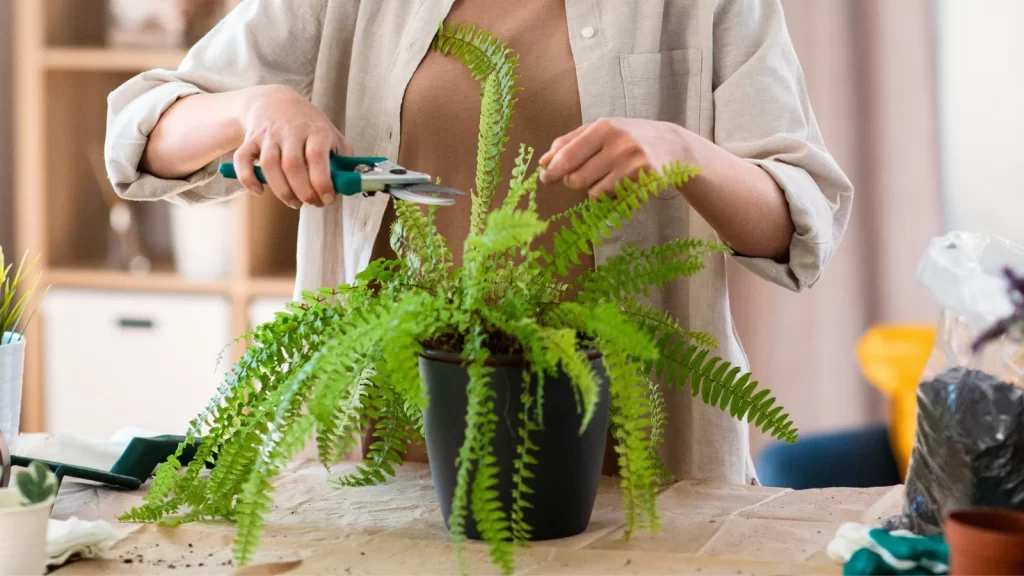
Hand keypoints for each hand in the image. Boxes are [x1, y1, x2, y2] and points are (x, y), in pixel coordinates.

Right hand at [234, 85, 351, 208]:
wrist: (274, 102)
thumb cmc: (308, 125)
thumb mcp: (331, 134)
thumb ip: (343, 158)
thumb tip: (351, 185)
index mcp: (316, 130)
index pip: (317, 156)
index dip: (322, 182)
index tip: (328, 199)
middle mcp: (291, 131)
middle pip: (292, 165)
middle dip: (303, 191)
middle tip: (311, 203)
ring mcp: (269, 135)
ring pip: (270, 165)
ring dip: (281, 190)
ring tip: (293, 202)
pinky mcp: (250, 139)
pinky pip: (243, 159)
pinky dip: (248, 178)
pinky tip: (259, 191)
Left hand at [539, 118, 694, 197]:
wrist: (672, 145)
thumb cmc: (628, 137)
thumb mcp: (600, 130)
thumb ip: (569, 142)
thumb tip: (543, 162)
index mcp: (603, 128)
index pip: (566, 156)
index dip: (551, 171)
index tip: (545, 177)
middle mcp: (618, 145)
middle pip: (575, 179)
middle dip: (572, 181)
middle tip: (581, 175)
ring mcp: (632, 165)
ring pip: (593, 193)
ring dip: (594, 188)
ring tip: (608, 175)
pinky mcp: (643, 183)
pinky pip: (612, 199)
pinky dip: (611, 195)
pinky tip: (622, 182)